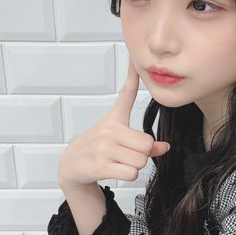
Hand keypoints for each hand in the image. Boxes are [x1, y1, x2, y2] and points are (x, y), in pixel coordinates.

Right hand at [57, 59, 169, 186]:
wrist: (71, 166)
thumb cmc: (99, 150)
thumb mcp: (119, 141)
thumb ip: (144, 144)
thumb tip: (164, 147)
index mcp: (114, 120)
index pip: (126, 94)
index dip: (132, 76)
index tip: (135, 58)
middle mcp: (108, 130)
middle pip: (146, 144)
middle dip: (142, 155)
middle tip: (125, 155)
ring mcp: (103, 147)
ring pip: (141, 160)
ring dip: (135, 166)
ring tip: (117, 163)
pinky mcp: (100, 165)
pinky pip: (132, 173)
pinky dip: (129, 175)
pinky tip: (114, 171)